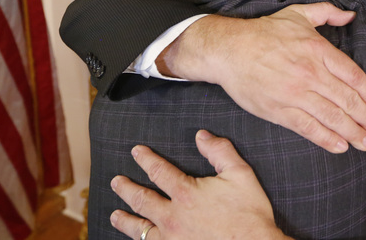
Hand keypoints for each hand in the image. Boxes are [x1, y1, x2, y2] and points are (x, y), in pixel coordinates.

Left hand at [110, 130, 291, 239]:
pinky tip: (139, 239)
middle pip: (142, 200)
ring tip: (115, 214)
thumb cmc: (249, 213)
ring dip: (126, 220)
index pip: (159, 171)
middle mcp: (173, 217)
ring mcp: (172, 239)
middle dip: (127, 189)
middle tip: (117, 182)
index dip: (146, 159)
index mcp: (186, 193)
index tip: (136, 152)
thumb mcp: (240, 174)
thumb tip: (202, 135)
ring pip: (141, 229)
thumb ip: (220, 151)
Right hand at [159, 2, 365, 152]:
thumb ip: (328, 12)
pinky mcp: (279, 110)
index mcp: (318, 50)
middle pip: (347, 100)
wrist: (230, 49)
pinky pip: (309, 128)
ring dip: (353, 132)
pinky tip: (341, 146)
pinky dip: (327, 139)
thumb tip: (351, 15)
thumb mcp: (298, 14)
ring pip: (332, 117)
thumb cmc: (265, 31)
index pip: (353, 75)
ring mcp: (295, 94)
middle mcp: (310, 73)